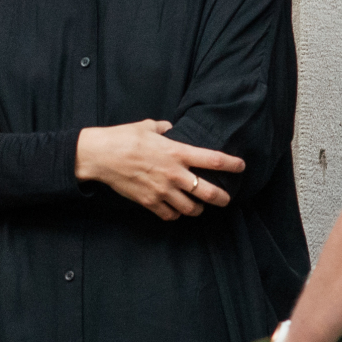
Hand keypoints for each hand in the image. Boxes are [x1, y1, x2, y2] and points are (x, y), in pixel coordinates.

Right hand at [75, 121, 244, 219]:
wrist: (100, 155)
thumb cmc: (123, 137)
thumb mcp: (147, 126)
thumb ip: (164, 128)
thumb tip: (170, 129)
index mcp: (178, 152)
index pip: (214, 160)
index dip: (232, 165)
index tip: (241, 166)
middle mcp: (175, 173)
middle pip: (210, 192)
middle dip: (222, 198)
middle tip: (225, 199)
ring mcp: (163, 190)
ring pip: (192, 209)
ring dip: (197, 209)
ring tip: (197, 206)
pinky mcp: (149, 202)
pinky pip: (170, 215)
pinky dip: (175, 215)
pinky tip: (174, 210)